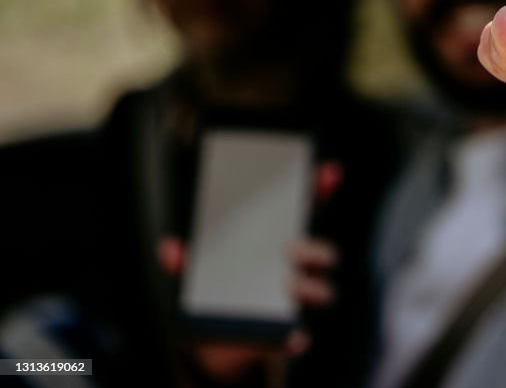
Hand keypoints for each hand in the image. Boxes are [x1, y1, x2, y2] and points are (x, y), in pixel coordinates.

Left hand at [157, 161, 342, 384]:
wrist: (219, 341)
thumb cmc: (220, 292)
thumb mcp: (200, 274)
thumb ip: (188, 261)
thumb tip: (170, 248)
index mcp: (280, 245)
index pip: (306, 213)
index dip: (319, 190)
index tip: (327, 171)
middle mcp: (299, 270)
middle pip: (323, 252)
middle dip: (314, 247)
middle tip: (287, 247)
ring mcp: (298, 301)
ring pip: (323, 289)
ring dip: (311, 286)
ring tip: (289, 286)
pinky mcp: (289, 334)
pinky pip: (300, 336)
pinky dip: (296, 337)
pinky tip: (289, 336)